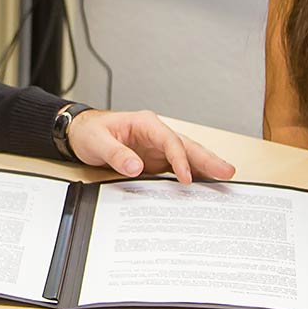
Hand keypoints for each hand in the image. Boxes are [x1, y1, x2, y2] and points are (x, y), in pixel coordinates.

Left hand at [65, 110, 236, 183]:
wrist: (80, 133)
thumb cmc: (89, 132)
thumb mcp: (97, 141)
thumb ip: (116, 153)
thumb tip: (135, 166)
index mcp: (146, 123)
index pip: (170, 141)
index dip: (180, 159)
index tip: (186, 178)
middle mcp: (156, 134)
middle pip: (187, 146)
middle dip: (208, 159)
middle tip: (227, 171)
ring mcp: (158, 148)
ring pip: (187, 156)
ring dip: (206, 167)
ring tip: (225, 177)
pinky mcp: (155, 161)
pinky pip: (177, 168)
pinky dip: (192, 175)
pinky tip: (205, 185)